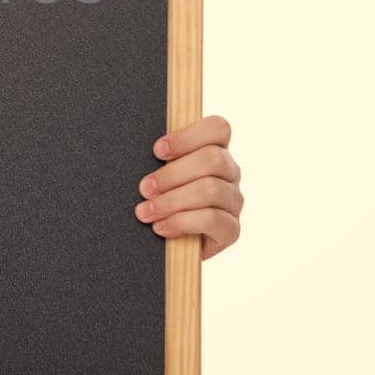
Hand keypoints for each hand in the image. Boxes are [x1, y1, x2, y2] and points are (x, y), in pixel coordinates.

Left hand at [134, 114, 242, 260]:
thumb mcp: (159, 176)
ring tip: (146, 212)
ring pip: (211, 190)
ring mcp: (233, 201)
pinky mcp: (231, 229)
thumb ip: (161, 159)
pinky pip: (212, 219)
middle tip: (144, 189)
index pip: (218, 128)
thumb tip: (141, 147)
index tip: (157, 150)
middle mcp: (230, 173)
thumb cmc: (160, 200)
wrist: (167, 247)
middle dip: (171, 174)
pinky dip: (181, 222)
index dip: (188, 136)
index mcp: (215, 150)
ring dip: (172, 201)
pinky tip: (162, 227)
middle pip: (212, 159)